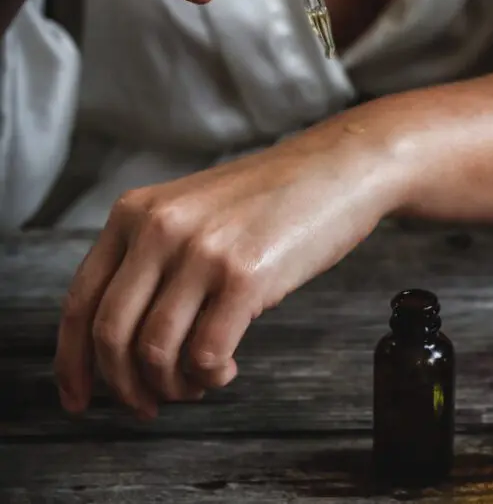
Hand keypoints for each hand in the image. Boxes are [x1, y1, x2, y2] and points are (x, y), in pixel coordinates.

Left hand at [53, 126, 406, 417]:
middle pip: (111, 335)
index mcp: (134, 214)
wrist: (339, 168)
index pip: (80, 302)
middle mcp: (159, 230)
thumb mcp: (193, 213)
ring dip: (172, 386)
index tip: (77, 397)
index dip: (72, 362)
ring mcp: (202, 252)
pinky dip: (209, 375)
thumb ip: (154, 258)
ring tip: (198, 384)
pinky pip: (205, 353)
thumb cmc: (274, 199)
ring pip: (155, 351)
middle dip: (123, 387)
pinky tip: (226, 367)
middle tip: (148, 406)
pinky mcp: (245, 277)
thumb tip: (131, 343)